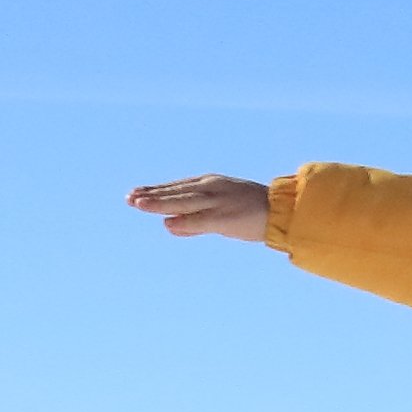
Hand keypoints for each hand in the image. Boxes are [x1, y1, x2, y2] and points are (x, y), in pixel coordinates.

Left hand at [126, 175, 269, 241]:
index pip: (176, 187)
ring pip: (182, 201)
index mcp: (210, 185)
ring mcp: (217, 201)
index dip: (155, 191)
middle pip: (175, 191)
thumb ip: (194, 221)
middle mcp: (211, 189)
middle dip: (151, 195)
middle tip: (129, 198)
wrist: (282, 211)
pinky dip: (184, 221)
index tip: (135, 193)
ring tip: (138, 204)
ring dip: (160, 203)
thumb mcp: (219, 214)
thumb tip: (169, 226)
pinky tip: (167, 223)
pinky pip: (200, 220)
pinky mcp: (225, 216)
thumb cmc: (251, 213)